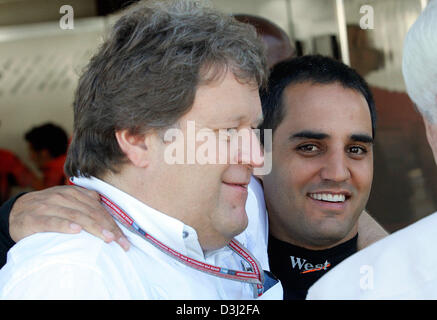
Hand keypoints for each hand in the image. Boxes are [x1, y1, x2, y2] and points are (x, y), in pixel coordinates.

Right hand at [9, 186, 129, 250]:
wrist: (16, 211)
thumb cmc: (48, 209)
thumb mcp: (68, 202)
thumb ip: (85, 203)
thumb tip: (106, 208)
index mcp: (75, 194)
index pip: (99, 209)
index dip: (113, 223)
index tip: (124, 238)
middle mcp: (64, 197)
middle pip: (91, 213)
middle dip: (108, 228)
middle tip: (120, 242)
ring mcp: (49, 206)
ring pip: (76, 216)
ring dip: (94, 227)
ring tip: (106, 238)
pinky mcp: (35, 218)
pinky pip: (52, 221)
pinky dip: (65, 225)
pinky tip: (76, 230)